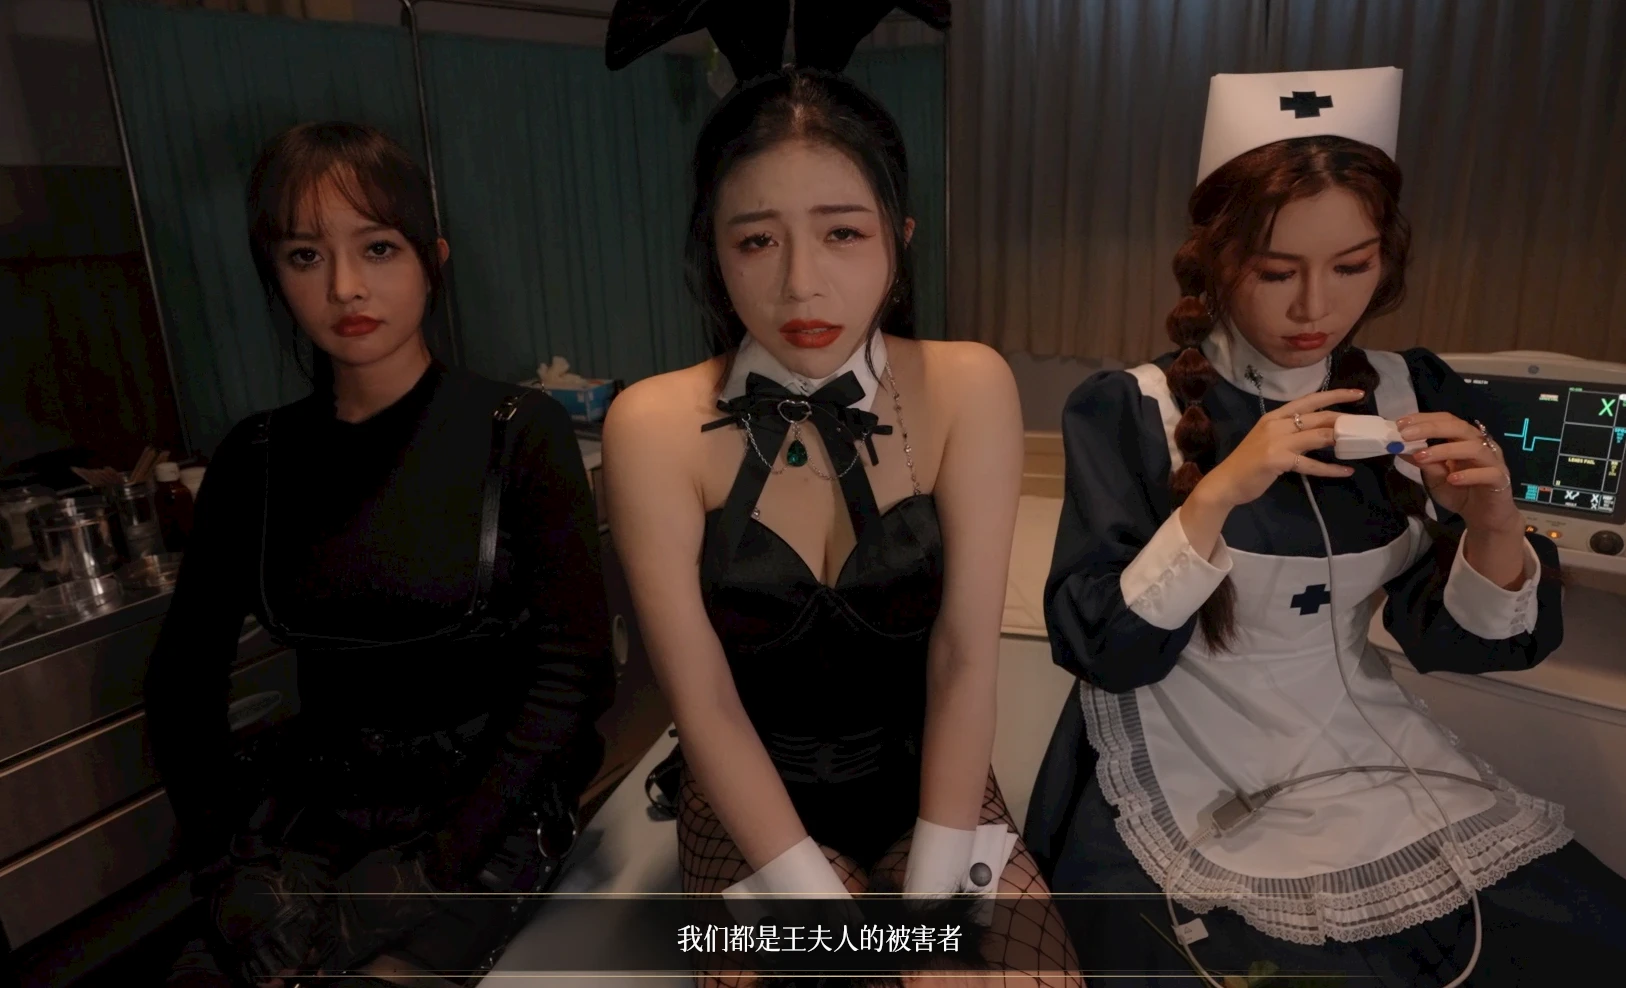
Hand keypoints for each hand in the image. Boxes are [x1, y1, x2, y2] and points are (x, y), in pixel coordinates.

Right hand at [1194, 390, 1364, 508]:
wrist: (1225, 482)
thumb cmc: (1249, 463)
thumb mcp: (1269, 440)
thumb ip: (1292, 434)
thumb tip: (1323, 433)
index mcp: (1275, 416)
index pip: (1310, 399)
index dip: (1335, 395)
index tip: (1357, 394)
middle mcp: (1276, 424)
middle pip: (1318, 416)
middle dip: (1344, 420)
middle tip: (1364, 426)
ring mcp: (1276, 441)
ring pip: (1318, 436)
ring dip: (1341, 440)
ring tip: (1359, 445)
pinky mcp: (1277, 460)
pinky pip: (1311, 464)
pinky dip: (1330, 469)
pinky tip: (1345, 471)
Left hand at [1396, 412, 1522, 532]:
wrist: (1484, 516)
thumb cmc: (1459, 492)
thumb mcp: (1434, 477)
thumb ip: (1422, 462)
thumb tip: (1398, 447)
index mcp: (1464, 439)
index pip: (1446, 420)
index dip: (1424, 419)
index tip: (1400, 424)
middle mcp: (1480, 445)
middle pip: (1459, 428)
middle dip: (1431, 428)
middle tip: (1406, 435)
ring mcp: (1493, 461)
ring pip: (1474, 448)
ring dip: (1445, 450)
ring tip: (1421, 457)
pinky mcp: (1501, 479)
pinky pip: (1488, 473)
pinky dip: (1469, 474)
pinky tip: (1452, 479)